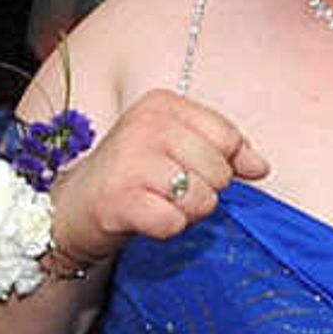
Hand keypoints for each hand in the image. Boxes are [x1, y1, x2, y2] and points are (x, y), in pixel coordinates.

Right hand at [48, 85, 268, 264]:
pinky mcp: (118, 198)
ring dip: (188, 213)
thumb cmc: (131, 176)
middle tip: (170, 192)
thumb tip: (261, 167)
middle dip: (205, 192)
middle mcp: (145, 125)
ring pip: (201, 199)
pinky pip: (174, 222)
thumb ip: (222, 151)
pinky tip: (146, 219)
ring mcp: (129, 160)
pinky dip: (167, 229)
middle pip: (218, 171)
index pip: (227, 137)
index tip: (194, 171)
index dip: (223, 165)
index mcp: (161, 104)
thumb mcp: (176, 148)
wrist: (71, 208)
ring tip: (159, 204)